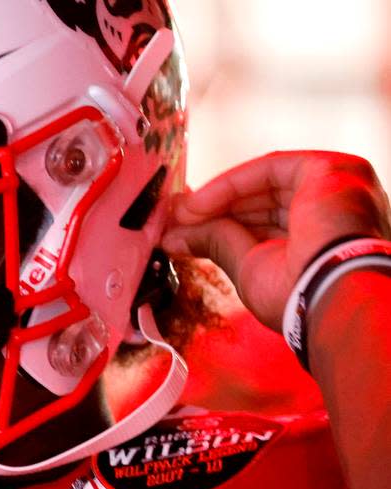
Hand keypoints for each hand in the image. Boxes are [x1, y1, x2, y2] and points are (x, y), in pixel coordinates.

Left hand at [162, 151, 390, 330]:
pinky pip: (269, 169)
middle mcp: (335, 213)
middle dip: (215, 209)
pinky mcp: (330, 170)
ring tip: (180, 214)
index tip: (181, 229)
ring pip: (264, 183)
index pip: (266, 223)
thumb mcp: (248, 267)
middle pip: (264, 200)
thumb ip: (215, 242)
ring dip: (217, 198)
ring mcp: (336, 188)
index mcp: (323, 242)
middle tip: (174, 218)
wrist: (327, 295)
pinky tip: (199, 204)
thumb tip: (173, 238)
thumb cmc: (295, 297)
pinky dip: (231, 184)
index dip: (222, 223)